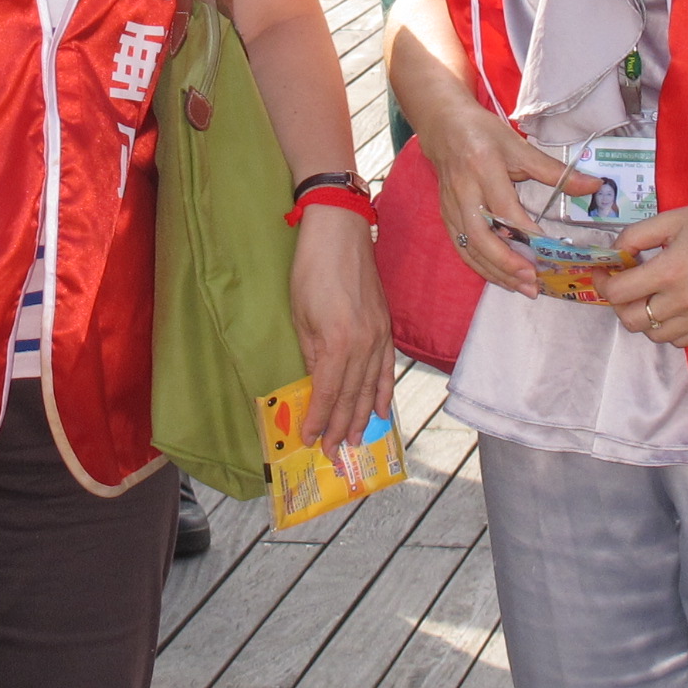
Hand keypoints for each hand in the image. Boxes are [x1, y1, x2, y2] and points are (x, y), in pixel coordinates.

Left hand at [285, 208, 393, 447]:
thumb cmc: (311, 270)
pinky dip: (383, 392)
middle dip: (340, 427)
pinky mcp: (386, 327)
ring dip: (362, 418)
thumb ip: (311, 354)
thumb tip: (316, 384)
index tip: (310, 440)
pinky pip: (387, 368)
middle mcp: (364, 345)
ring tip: (354, 441)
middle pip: (352, 397)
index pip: (328, 393)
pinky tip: (380, 411)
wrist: (340, 233)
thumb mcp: (300, 316)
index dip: (319, 420)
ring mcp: (379, 336)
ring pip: (371, 388)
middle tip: (332, 453)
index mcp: (338, 343)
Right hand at [416, 88, 594, 298]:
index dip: (526, 234)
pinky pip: (462, 248)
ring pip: (470, 248)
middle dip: (507, 264)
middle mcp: (464, 190)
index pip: (505, 210)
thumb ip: (555, 171)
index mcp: (484, 167)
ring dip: (496, 272)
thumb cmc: (484, 133)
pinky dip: (482, 266)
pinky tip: (502, 277)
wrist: (443, 125)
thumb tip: (593, 186)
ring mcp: (452, 206)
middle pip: (481, 236)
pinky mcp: (446, 215)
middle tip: (534, 282)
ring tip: (523, 288)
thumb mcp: (520, 146)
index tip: (548, 252)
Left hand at [594, 186, 687, 345]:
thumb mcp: (671, 219)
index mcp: (669, 271)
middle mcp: (683, 300)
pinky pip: (680, 341)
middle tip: (623, 285)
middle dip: (619, 303)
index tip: (603, 271)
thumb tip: (615, 253)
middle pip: (631, 321)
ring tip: (647, 296)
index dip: (603, 282)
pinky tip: (670, 308)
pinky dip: (667, 330)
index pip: (619, 292)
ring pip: (654, 336)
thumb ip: (635, 236)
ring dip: (643, 318)